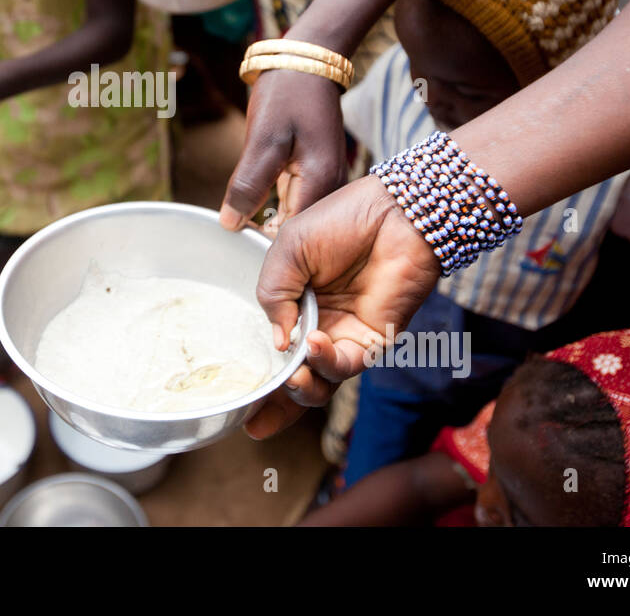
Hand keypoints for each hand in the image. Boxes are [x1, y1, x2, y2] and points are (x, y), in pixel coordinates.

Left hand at [220, 69, 346, 231]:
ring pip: (296, 218)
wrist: (306, 63)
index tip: (236, 244)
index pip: (293, 237)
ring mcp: (329, 181)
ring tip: (241, 222)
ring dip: (270, 220)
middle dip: (266, 234)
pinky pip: (296, 201)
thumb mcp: (262, 139)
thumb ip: (247, 186)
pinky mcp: (319, 174)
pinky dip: (276, 205)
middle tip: (233, 234)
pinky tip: (256, 204)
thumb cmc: (285, 95)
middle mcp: (333, 188)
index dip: (263, 244)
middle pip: (298, 232)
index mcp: (321, 183)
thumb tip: (231, 225)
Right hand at [245, 175, 440, 438]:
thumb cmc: (341, 221)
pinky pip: (345, 366)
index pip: (271, 347)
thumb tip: (275, 343)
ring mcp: (344, 335)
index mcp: (293, 302)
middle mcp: (317, 325)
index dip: (256, 376)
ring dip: (301, 387)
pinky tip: (314, 342)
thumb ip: (273, 294)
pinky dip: (325, 361)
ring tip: (292, 374)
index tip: (235, 400)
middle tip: (255, 415)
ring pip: (319, 382)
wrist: (394, 214)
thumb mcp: (287, 249)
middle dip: (274, 404)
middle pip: (293, 377)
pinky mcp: (373, 341)